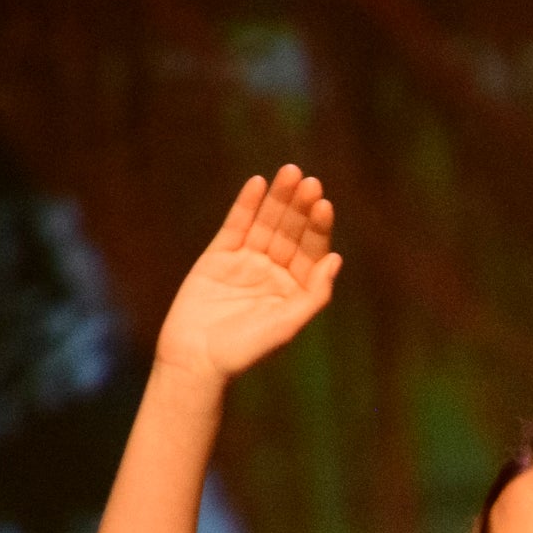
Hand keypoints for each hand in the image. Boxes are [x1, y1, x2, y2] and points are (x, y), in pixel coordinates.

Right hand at [155, 168, 342, 388]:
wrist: (195, 360)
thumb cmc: (245, 350)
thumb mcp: (286, 325)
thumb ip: (314, 295)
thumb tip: (336, 259)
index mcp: (294, 289)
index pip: (311, 251)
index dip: (317, 227)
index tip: (322, 204)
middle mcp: (274, 273)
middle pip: (290, 232)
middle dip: (299, 206)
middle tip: (308, 180)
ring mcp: (246, 262)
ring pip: (266, 223)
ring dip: (278, 198)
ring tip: (289, 172)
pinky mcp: (218, 256)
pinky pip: (236, 225)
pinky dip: (246, 204)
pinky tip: (258, 183)